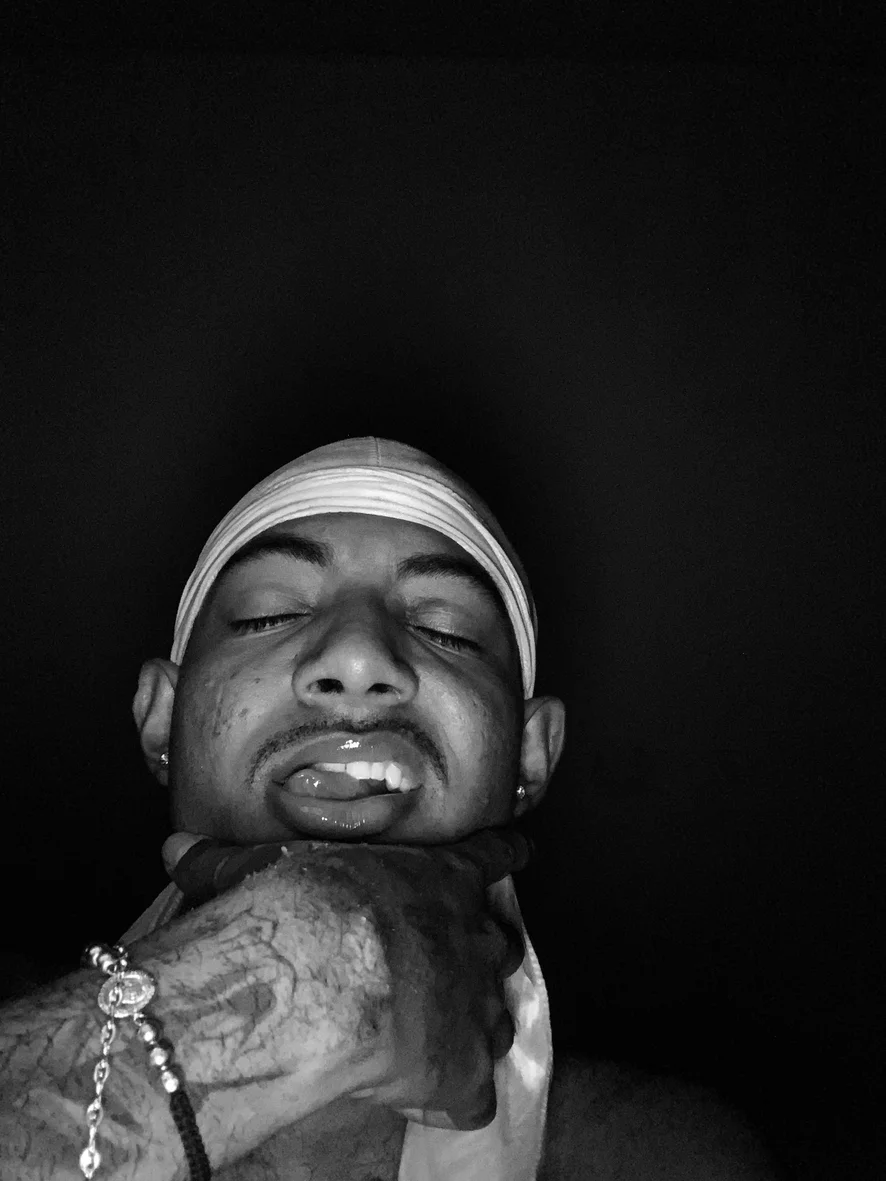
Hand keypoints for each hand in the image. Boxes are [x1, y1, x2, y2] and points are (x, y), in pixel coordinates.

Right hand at [163, 829, 529, 1128]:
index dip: (504, 857)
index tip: (517, 854)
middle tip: (455, 963)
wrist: (324, 975)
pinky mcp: (464, 1074)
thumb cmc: (299, 904)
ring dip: (476, 1027)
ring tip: (446, 1037)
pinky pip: (473, 1097)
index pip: (492, 855)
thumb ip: (225, 860)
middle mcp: (473, 936)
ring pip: (498, 1019)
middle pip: (503, 943)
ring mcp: (476, 1006)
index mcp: (442, 876)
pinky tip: (429, 1104)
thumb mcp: (261, 868)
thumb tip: (178, 847)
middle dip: (484, 953)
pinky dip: (454, 1101)